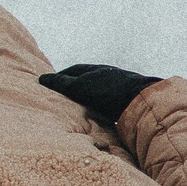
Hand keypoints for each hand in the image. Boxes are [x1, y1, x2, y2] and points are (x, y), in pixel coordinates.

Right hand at [39, 63, 161, 124]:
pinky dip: (100, 107)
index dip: (60, 77)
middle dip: (74, 87)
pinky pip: (109, 103)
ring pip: (98, 92)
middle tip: (63, 98)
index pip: (72, 71)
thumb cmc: (110, 91)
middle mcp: (107, 75)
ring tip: (79, 109)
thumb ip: (61, 84)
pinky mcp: (128, 100)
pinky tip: (99, 116)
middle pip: (86, 80)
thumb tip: (42, 79)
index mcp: (94, 69)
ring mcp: (118, 87)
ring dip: (89, 98)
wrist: (145, 101)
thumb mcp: (80, 87)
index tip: (50, 85)